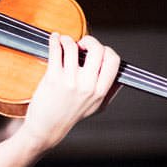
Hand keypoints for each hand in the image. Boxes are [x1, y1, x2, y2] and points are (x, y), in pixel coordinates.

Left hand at [20, 33, 120, 151]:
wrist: (46, 127)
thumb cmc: (69, 115)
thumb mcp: (96, 107)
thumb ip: (109, 92)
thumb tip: (119, 76)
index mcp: (100, 92)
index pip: (113, 61)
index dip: (106, 50)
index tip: (96, 51)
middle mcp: (87, 86)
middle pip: (97, 50)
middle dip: (90, 41)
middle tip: (81, 44)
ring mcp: (70, 81)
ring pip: (73, 47)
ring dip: (68, 39)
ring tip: (64, 41)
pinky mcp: (52, 78)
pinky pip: (56, 50)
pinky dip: (55, 40)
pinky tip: (54, 39)